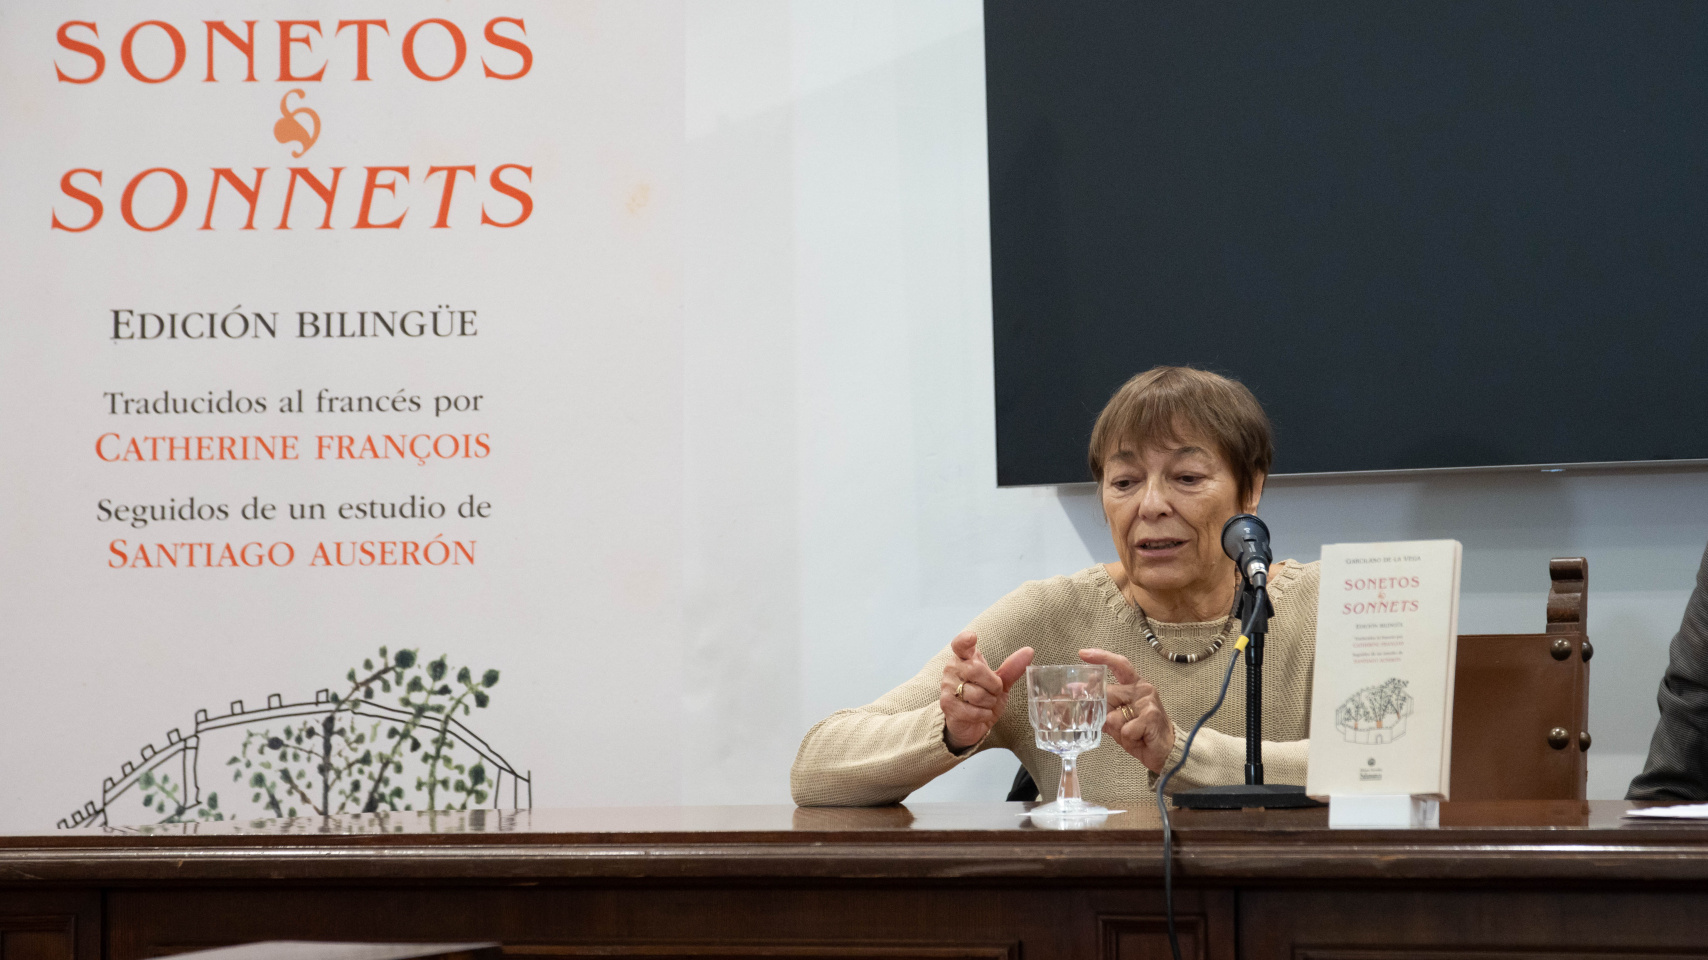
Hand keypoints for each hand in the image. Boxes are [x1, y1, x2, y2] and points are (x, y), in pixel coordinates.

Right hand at [939, 631, 1034, 750]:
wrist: (970, 723)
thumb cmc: (983, 698)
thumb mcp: (999, 683)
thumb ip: (1011, 668)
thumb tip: (1029, 651)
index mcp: (964, 658)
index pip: (960, 644)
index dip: (965, 640)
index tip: (972, 637)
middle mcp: (952, 669)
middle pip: (976, 670)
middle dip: (993, 686)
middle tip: (993, 692)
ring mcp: (947, 687)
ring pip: (977, 694)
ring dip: (989, 703)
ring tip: (985, 704)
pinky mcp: (947, 705)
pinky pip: (974, 711)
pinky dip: (984, 714)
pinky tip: (980, 714)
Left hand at [1079, 648, 1174, 772]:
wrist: (1165, 751)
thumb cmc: (1141, 733)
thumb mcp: (1117, 719)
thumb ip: (1101, 707)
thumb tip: (1076, 694)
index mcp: (1135, 685)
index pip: (1119, 665)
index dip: (1101, 657)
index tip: (1083, 654)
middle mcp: (1142, 689)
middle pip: (1109, 695)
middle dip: (1103, 713)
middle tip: (1112, 726)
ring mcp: (1147, 701)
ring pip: (1114, 715)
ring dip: (1118, 730)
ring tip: (1133, 734)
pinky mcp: (1150, 716)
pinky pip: (1125, 729)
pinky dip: (1128, 739)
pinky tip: (1140, 739)